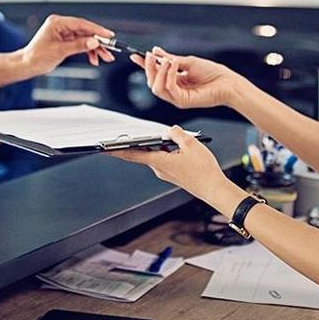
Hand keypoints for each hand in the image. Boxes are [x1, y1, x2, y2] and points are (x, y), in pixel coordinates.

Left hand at [22, 14, 114, 73]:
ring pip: (85, 38)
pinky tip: (94, 59)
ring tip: (105, 58)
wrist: (28, 64)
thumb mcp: (59, 51)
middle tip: (110, 49)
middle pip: (85, 31)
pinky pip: (81, 44)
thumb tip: (93, 42)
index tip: (109, 35)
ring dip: (96, 48)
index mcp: (57, 23)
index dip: (96, 30)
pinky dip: (88, 51)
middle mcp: (61, 25)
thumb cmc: (37, 56)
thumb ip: (78, 46)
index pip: (81, 24)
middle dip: (98, 42)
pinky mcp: (66, 40)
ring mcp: (64, 33)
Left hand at [111, 126, 227, 202]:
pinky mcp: (172, 174)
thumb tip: (170, 130)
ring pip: (154, 154)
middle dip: (136, 142)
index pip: (132, 153)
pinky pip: (163, 159)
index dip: (116, 150)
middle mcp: (158, 168)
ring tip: (164, 135)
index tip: (104, 148)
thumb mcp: (192, 144)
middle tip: (125, 134)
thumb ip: (177, 134)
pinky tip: (174, 146)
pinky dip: (164, 150)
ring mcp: (164, 172)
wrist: (215, 189)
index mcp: (159, 161)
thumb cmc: (204, 171)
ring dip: (155, 145)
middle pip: (142, 152)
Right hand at [130, 47, 240, 108]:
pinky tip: (174, 65)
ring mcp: (177, 97)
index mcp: (174, 81)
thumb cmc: (213, 73)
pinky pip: (168, 88)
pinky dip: (169, 75)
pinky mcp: (182, 101)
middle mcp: (174, 90)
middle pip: (152, 82)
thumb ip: (170, 59)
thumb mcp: (188, 61)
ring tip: (166, 60)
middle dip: (148, 68)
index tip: (136, 56)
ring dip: (158, 72)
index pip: (155, 74)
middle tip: (150, 56)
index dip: (144, 66)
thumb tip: (156, 52)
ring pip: (156, 88)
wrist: (228, 83)